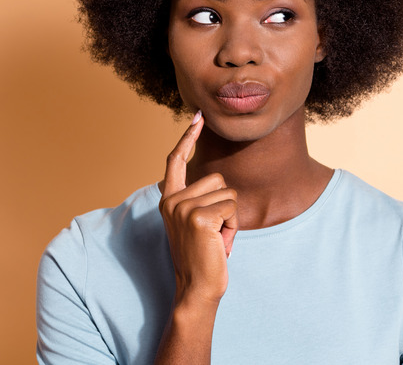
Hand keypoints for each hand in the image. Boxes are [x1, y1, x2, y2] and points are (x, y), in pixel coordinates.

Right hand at [159, 111, 238, 306]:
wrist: (197, 287)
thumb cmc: (203, 256)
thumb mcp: (196, 222)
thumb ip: (198, 200)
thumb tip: (216, 181)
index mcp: (169, 199)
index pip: (175, 160)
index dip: (187, 137)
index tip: (199, 117)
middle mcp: (172, 200)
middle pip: (218, 179)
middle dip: (226, 205)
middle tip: (214, 232)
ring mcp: (183, 208)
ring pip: (228, 193)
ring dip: (231, 218)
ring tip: (216, 238)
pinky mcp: (198, 218)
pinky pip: (232, 209)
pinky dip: (233, 227)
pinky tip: (220, 244)